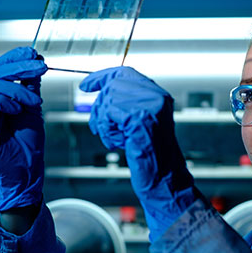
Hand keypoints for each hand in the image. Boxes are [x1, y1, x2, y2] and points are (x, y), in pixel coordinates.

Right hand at [0, 47, 46, 212]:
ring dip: (16, 89)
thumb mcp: (33, 108)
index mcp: (0, 96)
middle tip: (40, 67)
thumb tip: (35, 60)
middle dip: (19, 67)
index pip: (2, 69)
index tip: (34, 53)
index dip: (15, 57)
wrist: (27, 170)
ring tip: (33, 101)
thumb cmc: (29, 144)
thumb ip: (30, 86)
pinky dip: (1, 101)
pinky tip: (15, 109)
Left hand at [80, 67, 204, 240]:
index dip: (101, 77)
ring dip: (104, 123)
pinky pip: (108, 115)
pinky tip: (119, 143)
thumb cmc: (152, 157)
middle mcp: (157, 97)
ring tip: (115, 139)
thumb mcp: (138, 125)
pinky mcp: (139, 118)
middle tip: (97, 127)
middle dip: (99, 108)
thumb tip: (101, 92)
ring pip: (108, 101)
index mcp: (159, 96)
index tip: (86, 85)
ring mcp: (150, 106)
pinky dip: (107, 132)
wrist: (165, 179)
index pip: (124, 73)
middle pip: (112, 87)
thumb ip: (125, 106)